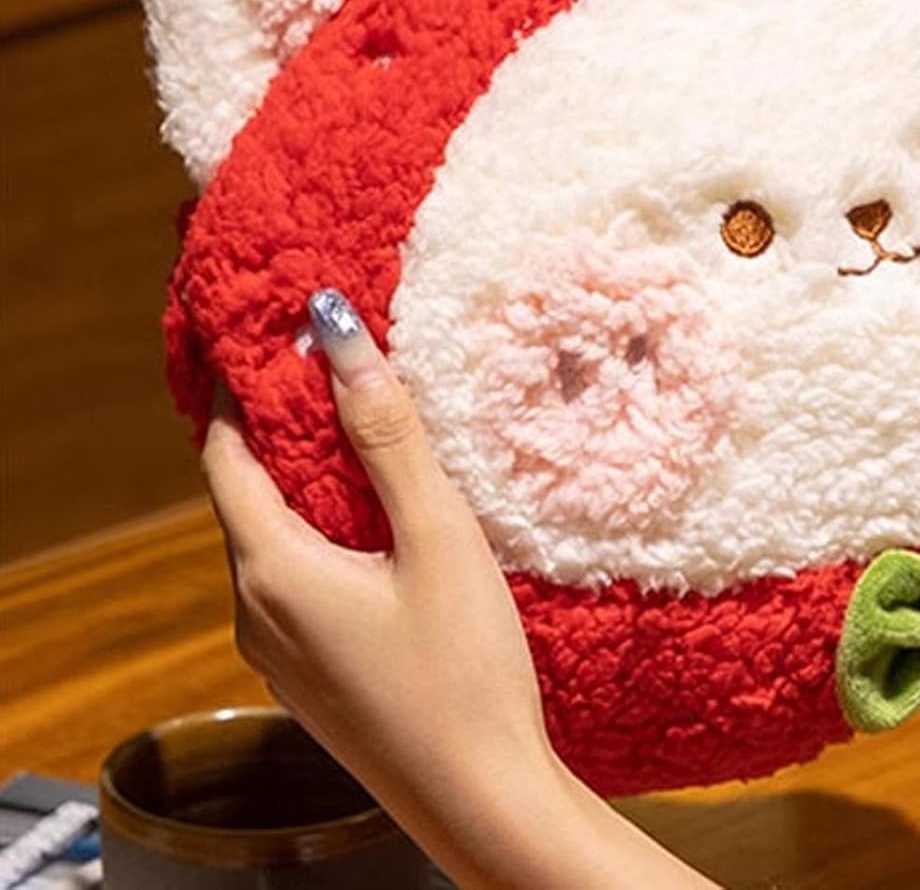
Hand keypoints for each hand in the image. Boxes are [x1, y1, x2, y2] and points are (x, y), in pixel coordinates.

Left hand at [202, 288, 715, 889]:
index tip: (279, 330)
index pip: (225, 454)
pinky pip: (296, 581)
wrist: (482, 800)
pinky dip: (323, 531)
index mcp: (270, 572)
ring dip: (307, 481)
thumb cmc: (463, 668)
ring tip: (365, 431)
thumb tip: (336, 332)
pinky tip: (380, 523)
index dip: (245, 387)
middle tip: (335, 365)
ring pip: (275, 539)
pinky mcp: (312, 676)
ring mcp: (280, 653)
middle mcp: (255, 612)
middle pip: (247, 496)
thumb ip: (386, 433)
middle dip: (283, 427)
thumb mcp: (435, 535)